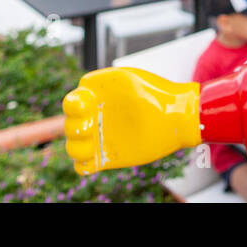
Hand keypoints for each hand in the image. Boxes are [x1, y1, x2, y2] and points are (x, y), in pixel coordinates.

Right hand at [63, 68, 201, 174]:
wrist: (177, 116)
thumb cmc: (156, 93)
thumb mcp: (131, 80)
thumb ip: (106, 81)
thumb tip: (84, 86)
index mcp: (97, 97)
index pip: (71, 103)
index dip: (72, 106)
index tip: (86, 106)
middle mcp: (95, 117)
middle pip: (69, 126)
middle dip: (75, 127)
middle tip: (91, 126)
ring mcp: (100, 138)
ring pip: (72, 147)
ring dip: (76, 147)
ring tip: (92, 145)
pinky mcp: (107, 157)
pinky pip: (82, 166)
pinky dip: (81, 166)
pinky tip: (93, 161)